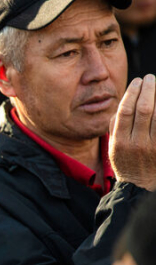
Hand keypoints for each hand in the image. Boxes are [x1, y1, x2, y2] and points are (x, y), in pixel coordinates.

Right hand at [110, 74, 155, 190]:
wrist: (140, 186)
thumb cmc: (125, 163)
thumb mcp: (113, 147)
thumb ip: (115, 127)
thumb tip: (122, 104)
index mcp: (120, 142)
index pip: (125, 111)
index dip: (132, 93)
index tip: (137, 82)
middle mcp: (137, 143)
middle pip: (144, 109)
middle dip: (148, 90)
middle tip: (150, 78)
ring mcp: (153, 146)